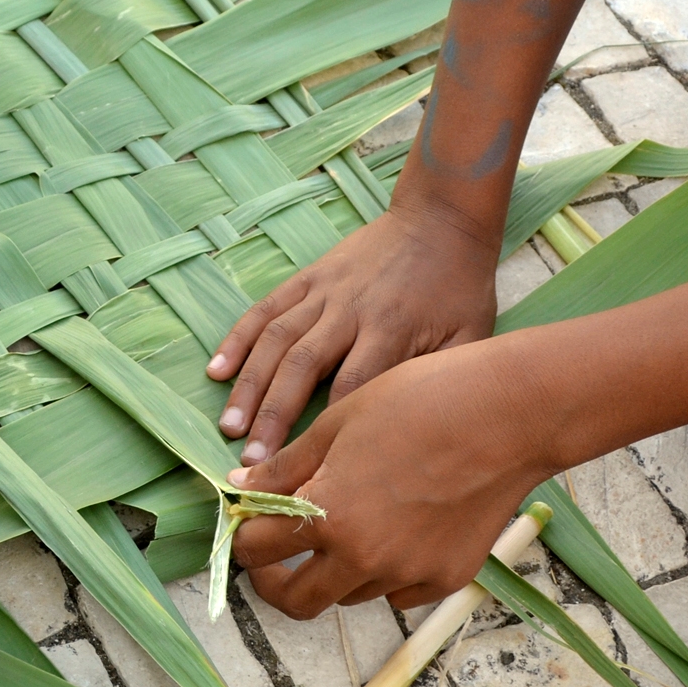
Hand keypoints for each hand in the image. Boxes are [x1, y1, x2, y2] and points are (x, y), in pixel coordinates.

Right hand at [207, 208, 497, 463]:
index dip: (326, 430)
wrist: (440, 220)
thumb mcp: (470, 335)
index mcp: (392, 331)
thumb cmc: (458, 288)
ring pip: (276, 341)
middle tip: (251, 459)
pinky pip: (266, 309)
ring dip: (250, 384)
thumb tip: (413, 428)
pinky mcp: (308, 278)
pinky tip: (217, 369)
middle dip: (273, 415)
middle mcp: (350, 312)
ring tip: (229, 424)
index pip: (351, 388)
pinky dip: (239, 338)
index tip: (307, 466)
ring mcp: (323, 293)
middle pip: (303, 368)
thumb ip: (439, 378)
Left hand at [226, 334, 554, 618]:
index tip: (246, 524)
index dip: (242, 536)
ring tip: (342, 525)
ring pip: (348, 595)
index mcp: (328, 516)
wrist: (509, 414)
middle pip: (296, 600)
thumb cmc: (419, 402)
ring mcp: (410, 575)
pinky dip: (383, 572)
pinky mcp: (448, 578)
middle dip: (273, 582)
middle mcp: (365, 559)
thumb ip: (286, 466)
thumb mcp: (337, 423)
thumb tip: (242, 487)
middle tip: (272, 556)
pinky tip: (392, 530)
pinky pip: (397, 592)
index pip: (256, 549)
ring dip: (331, 571)